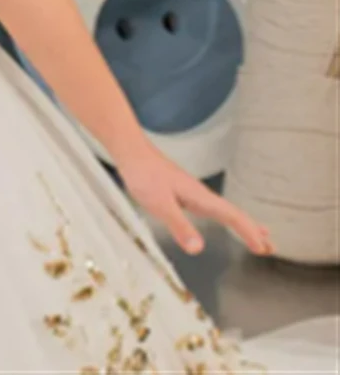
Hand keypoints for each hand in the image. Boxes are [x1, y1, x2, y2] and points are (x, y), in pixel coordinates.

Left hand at [115, 145, 273, 256]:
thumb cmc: (144, 176)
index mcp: (200, 197)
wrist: (131, 151)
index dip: (248, 232)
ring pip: (224, 210)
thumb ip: (179, 226)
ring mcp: (192, 192)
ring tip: (257, 235)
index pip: (232, 216)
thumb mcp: (160, 205)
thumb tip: (198, 249)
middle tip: (270, 246)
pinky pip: (212, 207)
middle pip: (233, 213)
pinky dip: (225, 216)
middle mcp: (200, 194)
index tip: (263, 248)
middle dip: (252, 230)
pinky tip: (220, 218)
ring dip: (242, 224)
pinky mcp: (183, 191)